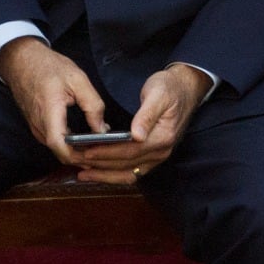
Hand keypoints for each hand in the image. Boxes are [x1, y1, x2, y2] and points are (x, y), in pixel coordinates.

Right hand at [0, 36, 106, 166]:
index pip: (59, 145)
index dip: (77, 156)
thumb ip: (92, 105)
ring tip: (98, 149)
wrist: (21, 61)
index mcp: (49, 112)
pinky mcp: (37, 126)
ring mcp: (36, 127)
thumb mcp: (77, 79)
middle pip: (60, 152)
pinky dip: (68, 145)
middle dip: (82, 158)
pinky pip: (53, 141)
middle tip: (105, 155)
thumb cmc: (48, 66)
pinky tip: (83, 141)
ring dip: (76, 152)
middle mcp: (39, 125)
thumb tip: (101, 129)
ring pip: (57, 149)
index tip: (96, 157)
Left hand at [71, 64, 210, 185]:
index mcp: (162, 137)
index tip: (86, 152)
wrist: (186, 88)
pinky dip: (114, 174)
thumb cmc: (170, 88)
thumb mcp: (158, 94)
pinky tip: (99, 172)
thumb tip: (136, 135)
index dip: (106, 153)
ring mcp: (158, 157)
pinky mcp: (153, 156)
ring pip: (128, 174)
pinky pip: (132, 171)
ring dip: (105, 176)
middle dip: (100, 166)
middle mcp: (161, 152)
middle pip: (126, 166)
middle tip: (76, 163)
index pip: (129, 151)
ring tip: (83, 174)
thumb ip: (147, 115)